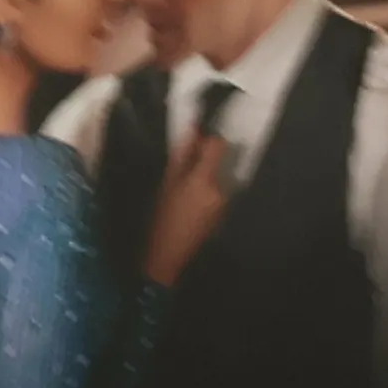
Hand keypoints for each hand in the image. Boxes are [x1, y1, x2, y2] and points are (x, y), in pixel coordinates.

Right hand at [144, 132, 229, 286]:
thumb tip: (192, 131)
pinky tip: (190, 206)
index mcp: (204, 180)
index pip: (218, 145)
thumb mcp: (166, 184)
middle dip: (202, 163)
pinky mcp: (223, 213)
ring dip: (203, 179)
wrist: (169, 255)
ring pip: (217, 178)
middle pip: (218, 162)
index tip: (193, 145)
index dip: (207, 140)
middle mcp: (221, 189)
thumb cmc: (162, 218)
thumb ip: (181, 157)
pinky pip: (216, 193)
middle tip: (180, 174)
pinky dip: (206, 193)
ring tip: (182, 193)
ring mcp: (225, 203)